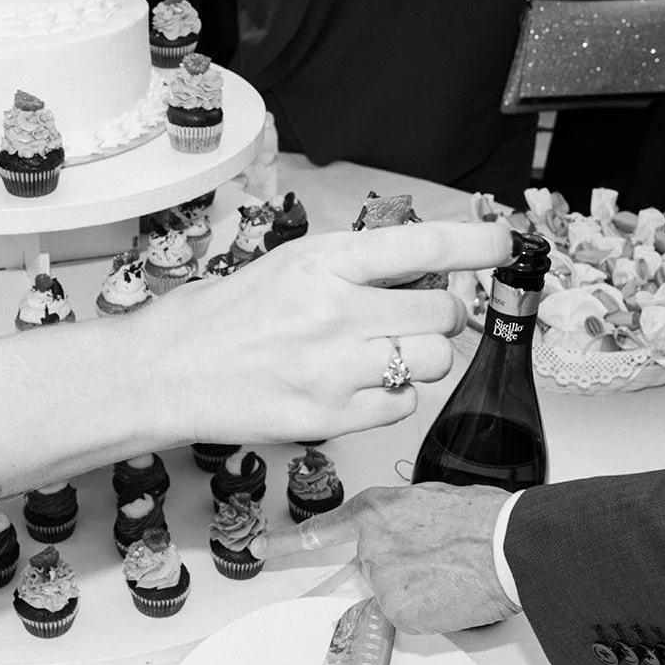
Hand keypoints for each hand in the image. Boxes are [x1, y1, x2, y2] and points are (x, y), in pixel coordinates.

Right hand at [144, 220, 512, 444]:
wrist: (159, 375)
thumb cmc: (216, 320)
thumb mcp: (284, 268)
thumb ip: (350, 269)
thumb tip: (419, 275)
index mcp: (321, 261)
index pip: (425, 247)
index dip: (478, 247)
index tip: (504, 247)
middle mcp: (333, 311)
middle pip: (444, 314)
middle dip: (442, 317)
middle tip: (414, 320)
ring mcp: (333, 368)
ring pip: (431, 363)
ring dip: (419, 359)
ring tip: (376, 357)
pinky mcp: (328, 418)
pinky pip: (400, 407)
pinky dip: (390, 399)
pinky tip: (351, 388)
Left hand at [251, 483, 519, 632]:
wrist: (509, 546)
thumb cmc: (483, 519)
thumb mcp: (428, 501)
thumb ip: (398, 520)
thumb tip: (400, 536)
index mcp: (375, 512)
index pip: (321, 531)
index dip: (286, 542)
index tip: (259, 547)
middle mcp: (369, 546)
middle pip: (369, 570)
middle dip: (398, 571)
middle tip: (435, 563)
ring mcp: (380, 581)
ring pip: (390, 595)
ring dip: (416, 591)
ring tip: (451, 575)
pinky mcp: (397, 611)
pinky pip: (406, 618)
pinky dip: (427, 612)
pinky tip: (450, 594)